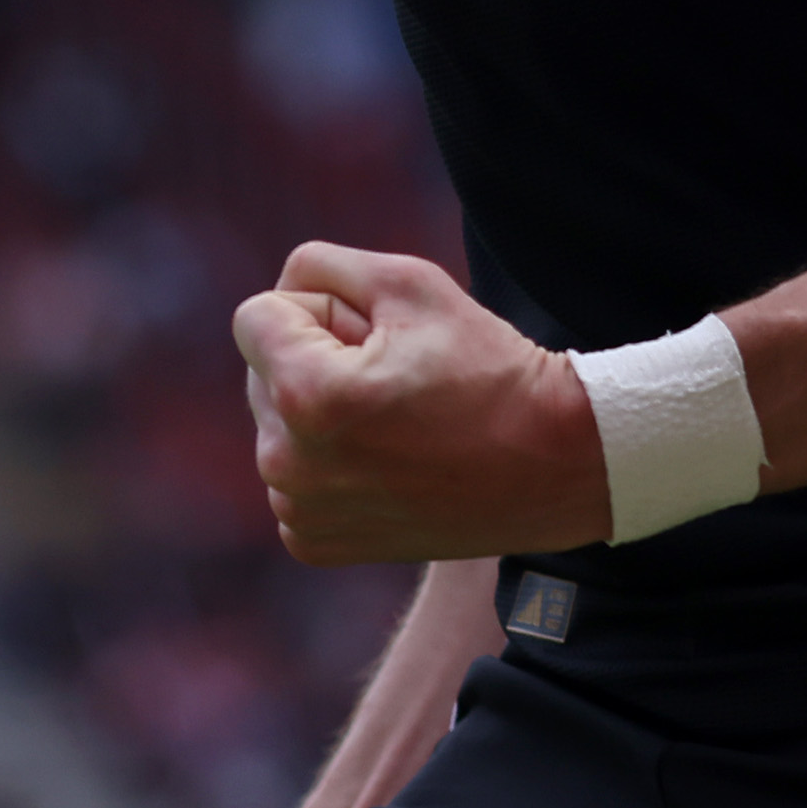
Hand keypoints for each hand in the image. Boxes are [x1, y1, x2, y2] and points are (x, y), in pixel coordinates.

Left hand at [233, 243, 605, 564]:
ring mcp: (298, 512)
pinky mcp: (312, 541)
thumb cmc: (486, 367)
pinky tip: (388, 459)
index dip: (319, 309)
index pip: (256, 316)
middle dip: (316, 358)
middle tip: (395, 379)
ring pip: (277, 420)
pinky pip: (291, 472)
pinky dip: (326, 459)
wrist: (550, 464)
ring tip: (396, 419)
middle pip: (263, 370)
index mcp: (307, 396)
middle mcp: (287, 465)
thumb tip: (277, 291)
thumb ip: (321, 265)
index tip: (376, 335)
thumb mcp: (408, 281)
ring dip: (320, 409)